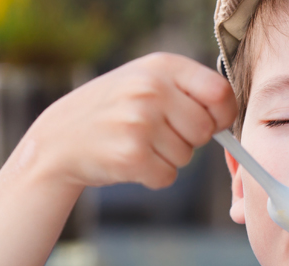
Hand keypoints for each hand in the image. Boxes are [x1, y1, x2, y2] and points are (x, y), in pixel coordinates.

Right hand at [15, 52, 236, 189]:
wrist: (58, 139)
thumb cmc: (112, 111)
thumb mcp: (145, 81)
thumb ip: (186, 90)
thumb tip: (229, 114)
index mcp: (161, 66)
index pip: (220, 93)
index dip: (221, 115)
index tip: (211, 122)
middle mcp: (152, 90)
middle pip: (206, 130)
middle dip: (189, 140)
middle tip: (158, 134)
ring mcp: (140, 122)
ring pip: (187, 156)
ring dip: (168, 158)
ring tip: (138, 144)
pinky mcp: (132, 155)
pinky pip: (168, 176)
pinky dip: (154, 176)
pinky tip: (131, 161)